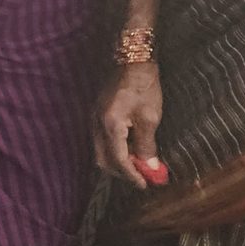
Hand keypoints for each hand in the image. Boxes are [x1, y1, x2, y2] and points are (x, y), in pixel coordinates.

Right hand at [95, 61, 165, 188]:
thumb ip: (147, 144)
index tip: (145, 185)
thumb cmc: (143, 87)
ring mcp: (94, 118)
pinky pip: (101, 139)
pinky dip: (114, 149)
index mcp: (110, 126)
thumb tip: (150, 166)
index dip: (132, 175)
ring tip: (138, 163)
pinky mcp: (98, 113)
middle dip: (121, 172)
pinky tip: (130, 147)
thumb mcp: (150, 117)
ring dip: (118, 161)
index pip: (118, 160)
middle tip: (141, 176)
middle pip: (103, 159)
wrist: (131, 60)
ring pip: (100, 150)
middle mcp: (97, 124)